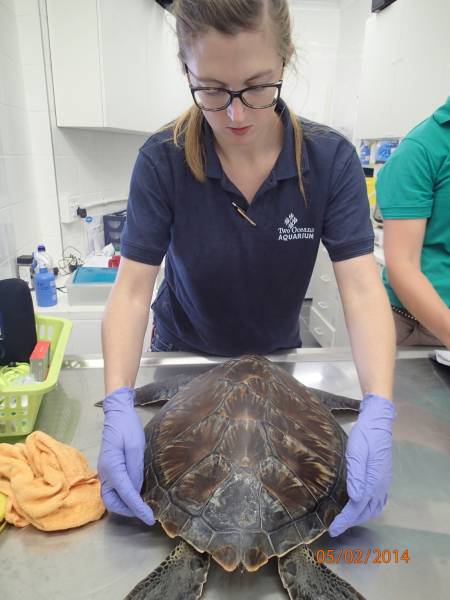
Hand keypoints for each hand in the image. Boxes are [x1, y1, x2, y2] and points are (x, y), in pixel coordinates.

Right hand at [98, 387, 154, 525]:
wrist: (117, 413)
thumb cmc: (127, 427)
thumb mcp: (135, 446)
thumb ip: (135, 469)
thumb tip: (136, 489)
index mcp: (112, 467)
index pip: (126, 494)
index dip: (138, 508)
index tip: (150, 518)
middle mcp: (105, 472)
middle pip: (112, 502)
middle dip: (127, 510)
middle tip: (145, 512)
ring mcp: (105, 470)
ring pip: (111, 497)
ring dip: (124, 504)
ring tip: (141, 505)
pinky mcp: (109, 467)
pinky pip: (113, 488)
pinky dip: (122, 495)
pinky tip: (135, 492)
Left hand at [329, 393, 395, 536]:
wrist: (378, 423)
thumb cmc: (364, 435)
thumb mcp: (356, 452)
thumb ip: (356, 475)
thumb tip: (354, 497)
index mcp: (373, 481)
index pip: (357, 507)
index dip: (345, 520)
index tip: (333, 529)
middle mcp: (381, 485)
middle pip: (366, 511)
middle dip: (351, 521)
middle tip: (335, 526)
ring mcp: (384, 482)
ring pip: (374, 508)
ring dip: (360, 517)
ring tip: (345, 519)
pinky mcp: (383, 478)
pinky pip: (379, 501)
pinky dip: (368, 509)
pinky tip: (360, 506)